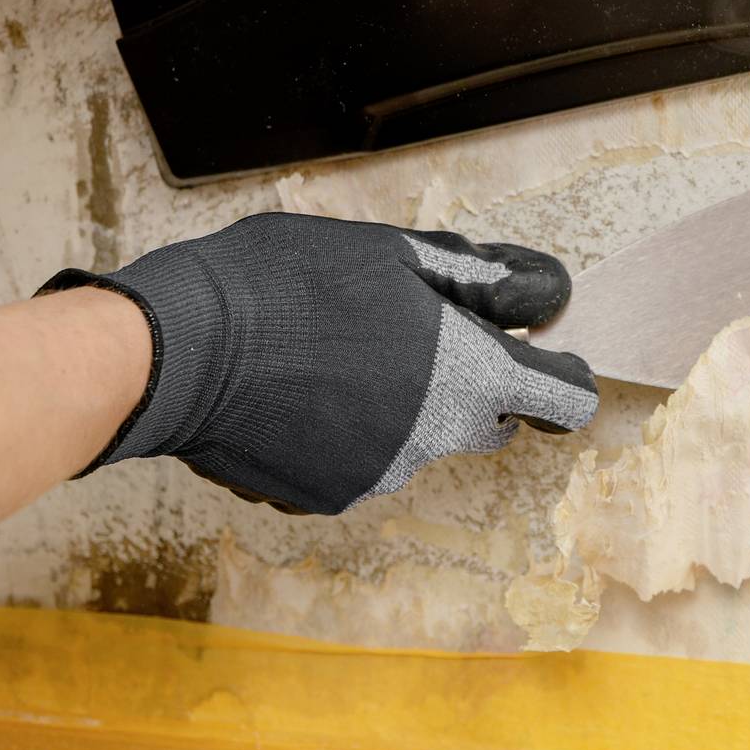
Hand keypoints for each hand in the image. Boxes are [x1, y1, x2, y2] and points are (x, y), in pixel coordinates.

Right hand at [41, 215, 598, 513]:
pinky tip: (303, 389)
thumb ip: (479, 279)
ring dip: (404, 405)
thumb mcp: (393, 255)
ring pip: (420, 439)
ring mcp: (380, 475)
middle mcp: (436, 440)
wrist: (184, 348)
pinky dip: (349, 431)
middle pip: (491, 421)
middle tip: (422, 335)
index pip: (565, 400)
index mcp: (468, 376)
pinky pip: (361, 460)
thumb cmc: (289, 285)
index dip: (564, 374)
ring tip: (340, 353)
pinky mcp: (327, 495)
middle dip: (476, 385)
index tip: (547, 355)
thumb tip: (544, 292)